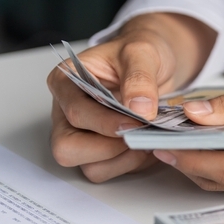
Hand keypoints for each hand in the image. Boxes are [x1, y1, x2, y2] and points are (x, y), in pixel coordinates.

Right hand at [47, 13, 214, 181]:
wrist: (156, 61)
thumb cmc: (140, 53)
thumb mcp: (143, 52)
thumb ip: (139, 78)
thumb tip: (139, 108)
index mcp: (66, 82)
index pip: (74, 114)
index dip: (105, 123)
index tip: (137, 122)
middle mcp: (66, 112)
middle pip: (67, 149)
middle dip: (107, 149)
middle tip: (140, 135)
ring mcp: (82, 135)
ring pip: (90, 167)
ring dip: (123, 160)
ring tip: (149, 140)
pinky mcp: (101, 151)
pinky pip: (111, 171)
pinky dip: (133, 164)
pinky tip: (150, 145)